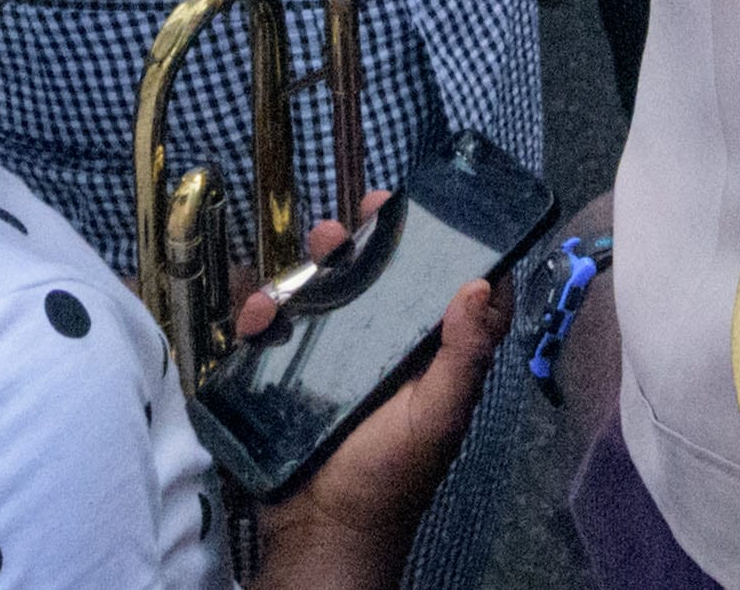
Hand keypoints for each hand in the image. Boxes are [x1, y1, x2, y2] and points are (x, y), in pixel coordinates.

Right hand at [251, 241, 502, 589]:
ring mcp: (336, 360)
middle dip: (369, 243)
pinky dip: (265, 311)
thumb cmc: (389, 478)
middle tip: (358, 217)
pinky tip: (259, 311)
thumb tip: (480, 285)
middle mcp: (386, 352)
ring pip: (328, 294)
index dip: (448, 249)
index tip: (431, 211)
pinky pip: (277, 329)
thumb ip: (464, 356)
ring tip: (314, 247)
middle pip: (382, 280)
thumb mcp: (438, 417)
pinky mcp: (291, 372)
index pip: (449, 291)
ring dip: (316, 265)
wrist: (319, 529)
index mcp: (429, 357)